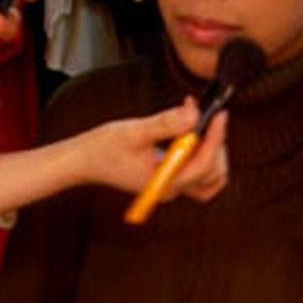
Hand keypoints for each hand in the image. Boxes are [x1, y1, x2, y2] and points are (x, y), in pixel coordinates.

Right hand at [77, 97, 228, 203]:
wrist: (83, 161)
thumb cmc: (102, 148)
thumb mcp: (133, 131)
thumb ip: (165, 124)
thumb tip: (194, 115)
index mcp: (164, 183)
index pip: (203, 164)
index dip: (216, 137)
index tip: (219, 114)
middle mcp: (171, 188)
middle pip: (213, 174)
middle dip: (216, 145)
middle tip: (208, 118)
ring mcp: (170, 184)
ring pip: (209, 176)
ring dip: (212, 150)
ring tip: (199, 124)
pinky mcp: (167, 176)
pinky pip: (196, 169)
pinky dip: (200, 151)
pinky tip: (187, 130)